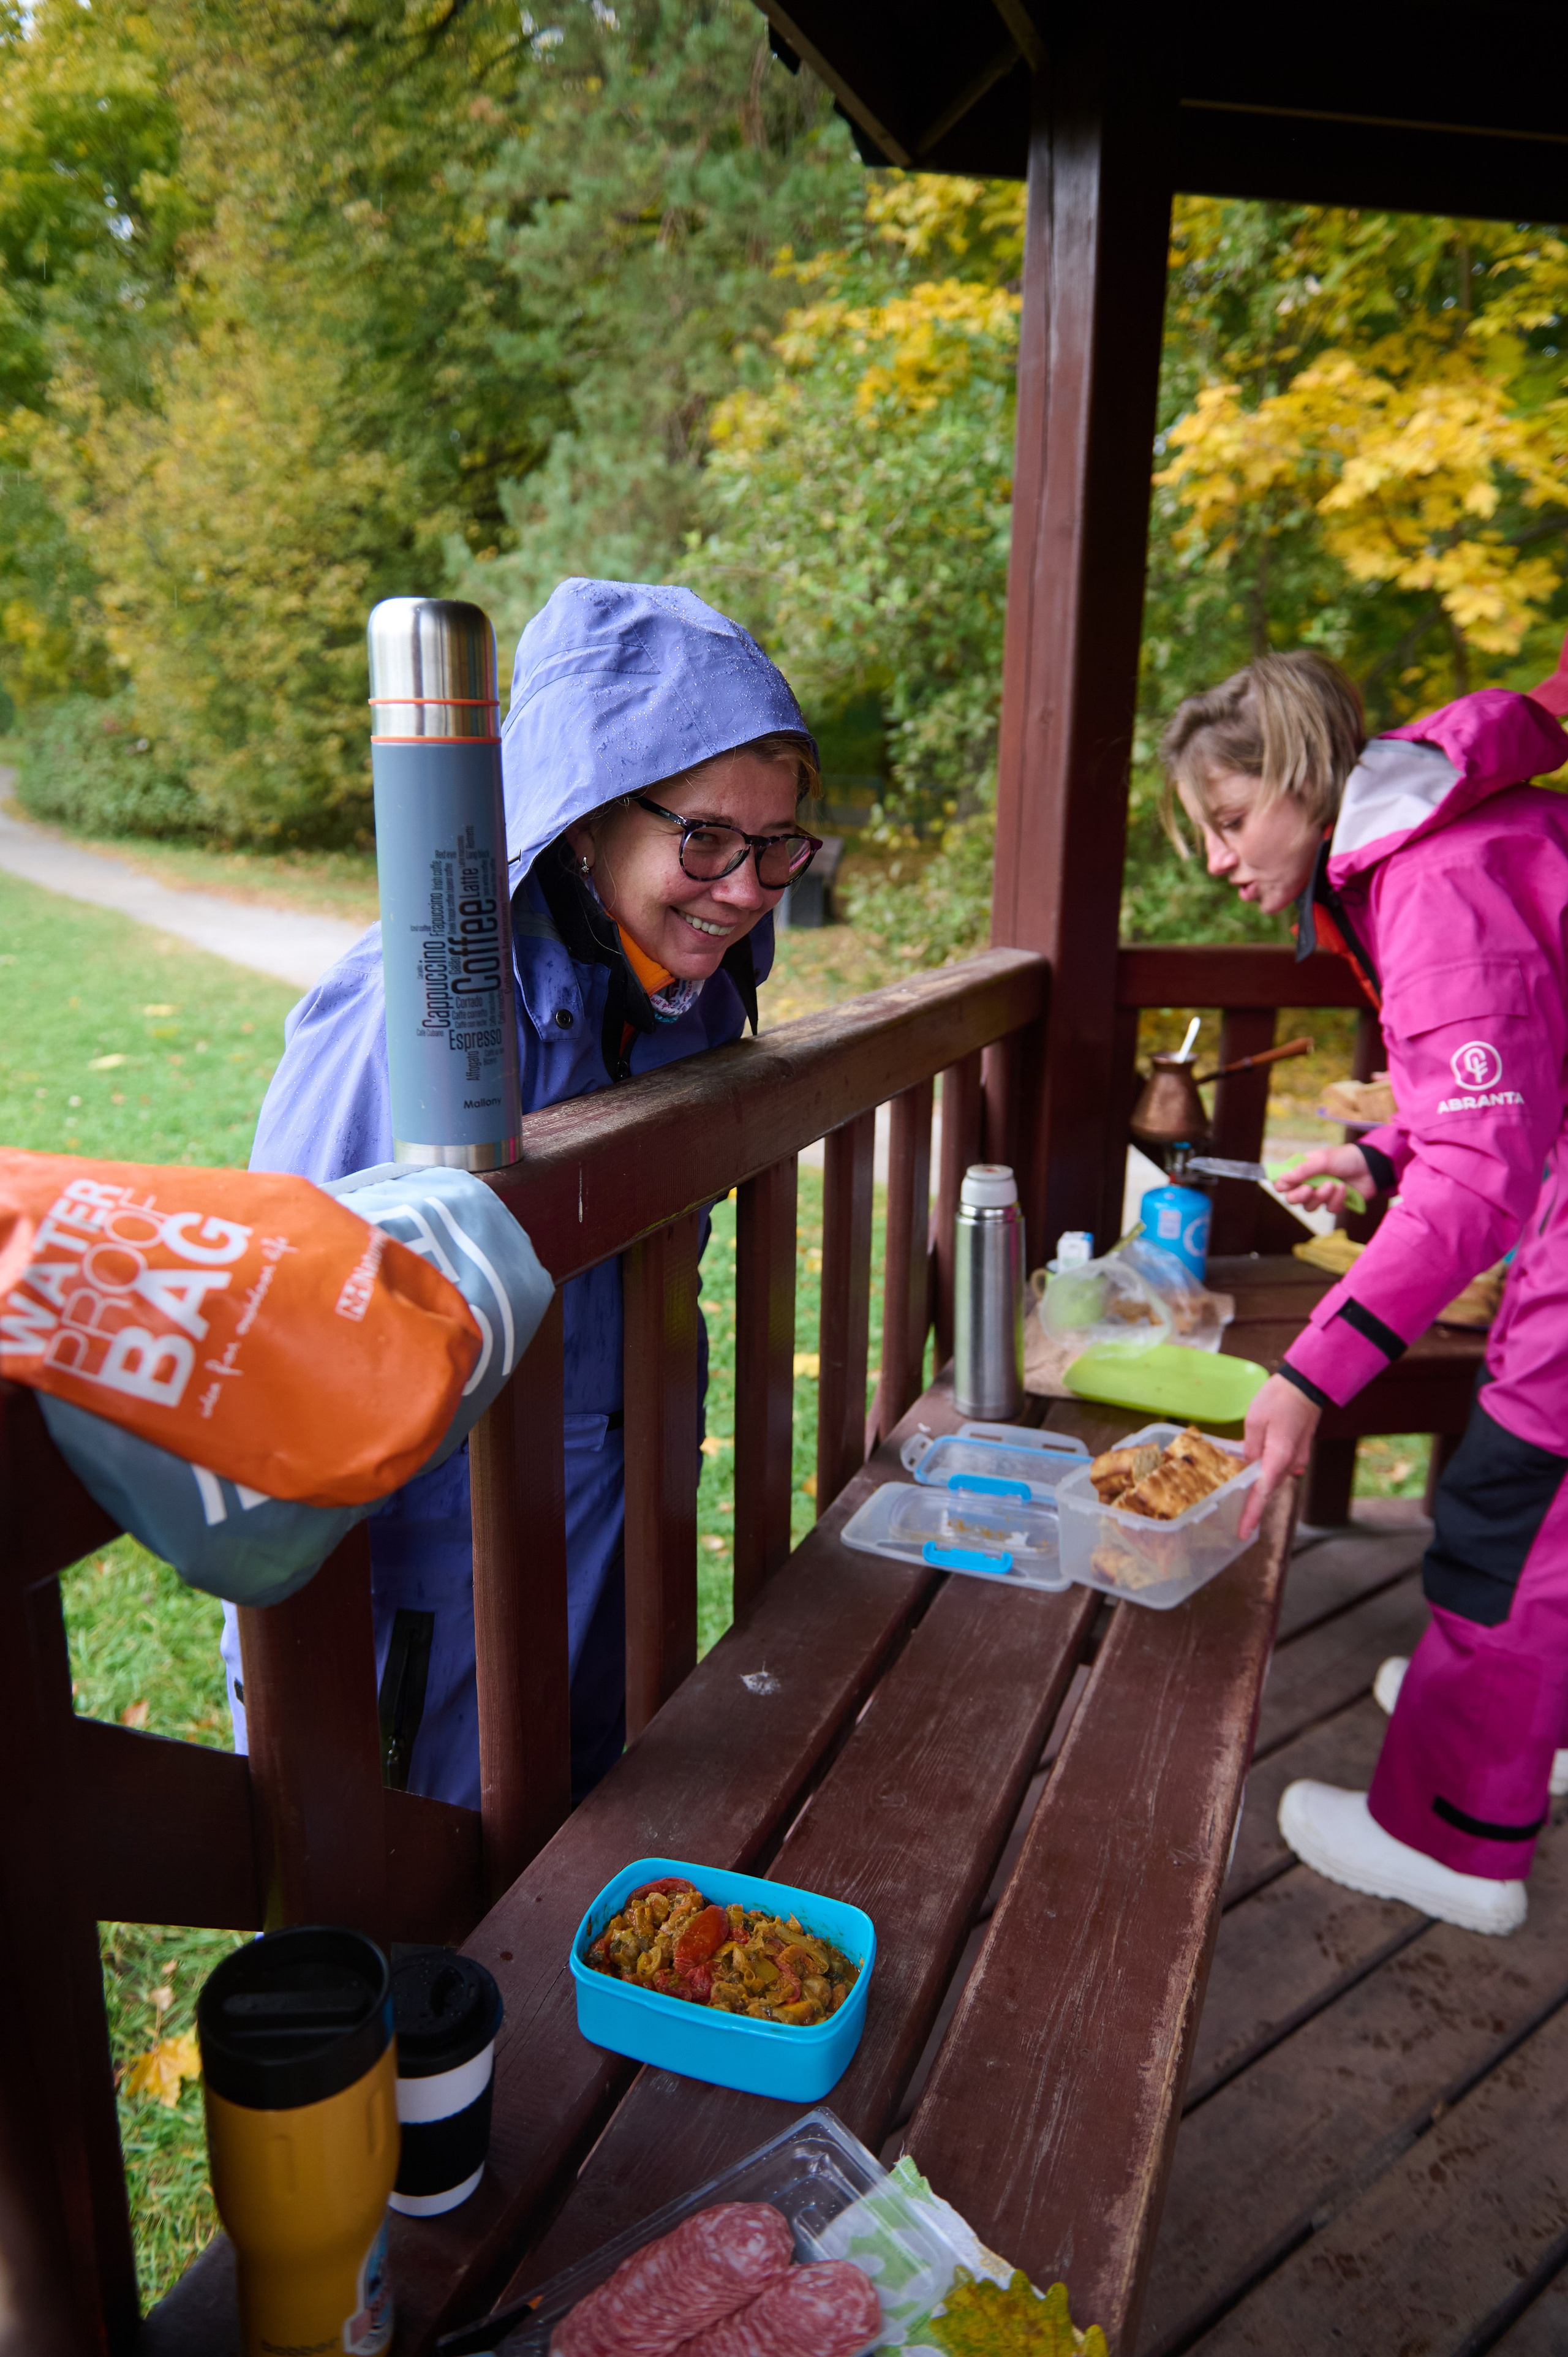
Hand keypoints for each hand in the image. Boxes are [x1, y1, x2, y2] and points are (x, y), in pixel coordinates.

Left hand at [1239, 1374, 1320, 1541]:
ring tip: (1238, 1489)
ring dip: (1259, 1481)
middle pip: (1269, 1488)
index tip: (1243, 1532)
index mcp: (1279, 1458)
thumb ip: (1249, 1448)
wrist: (1307, 1384)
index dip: (1252, 1514)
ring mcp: (1298, 1457)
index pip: (1263, 1493)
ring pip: (1274, 1476)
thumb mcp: (1254, 1422)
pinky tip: (1251, 1462)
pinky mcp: (1299, 1449)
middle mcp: (1292, 1462)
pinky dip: (1266, 1467)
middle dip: (1253, 1501)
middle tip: (1236, 1517)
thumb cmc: (1278, 1399)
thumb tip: (1248, 1466)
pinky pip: (1280, 1465)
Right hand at [1272, 1144, 1371, 1218]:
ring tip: (1333, 1184)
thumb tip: (1281, 1180)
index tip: (1287, 1186)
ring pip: (1309, 1207)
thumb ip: (1302, 1171)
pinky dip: (1337, 1199)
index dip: (1282, 1186)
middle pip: (1292, 1199)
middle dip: (1299, 1196)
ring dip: (1321, 1196)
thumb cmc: (1345, 1158)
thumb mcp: (1322, 1160)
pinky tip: (1344, 1189)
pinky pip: (1329, 1209)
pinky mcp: (1335, 1204)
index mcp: (1301, 1171)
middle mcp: (1308, 1184)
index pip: (1282, 1183)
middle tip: (1309, 1189)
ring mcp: (1321, 1195)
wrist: (1371, 1167)